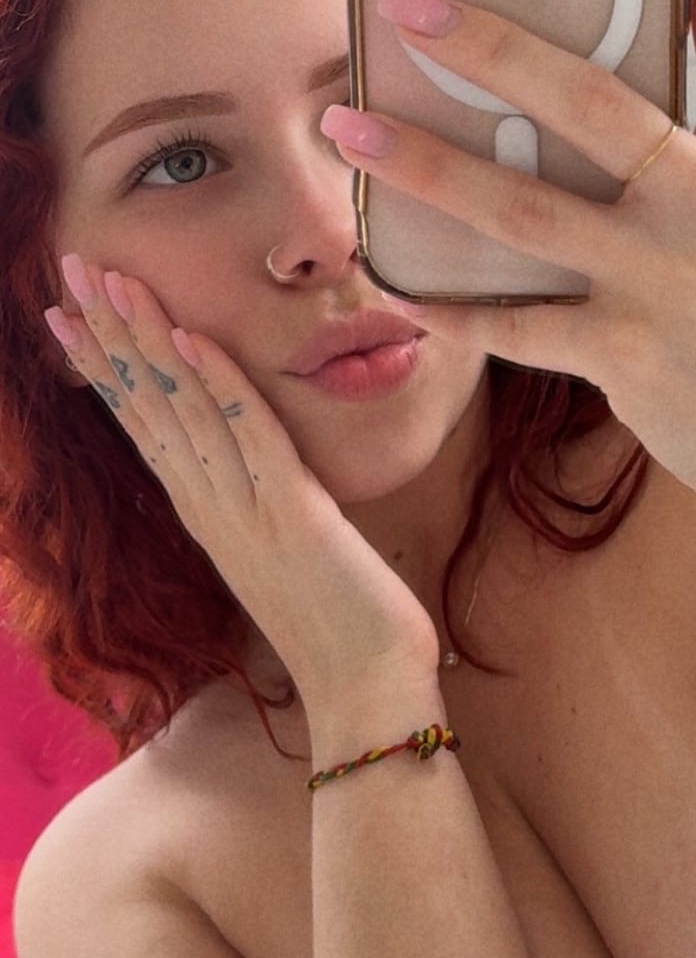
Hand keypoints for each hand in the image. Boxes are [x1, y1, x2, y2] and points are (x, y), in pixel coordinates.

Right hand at [46, 256, 441, 702]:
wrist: (366, 687)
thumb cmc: (334, 616)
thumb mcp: (282, 542)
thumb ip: (257, 495)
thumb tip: (248, 453)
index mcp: (206, 510)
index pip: (142, 421)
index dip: (105, 364)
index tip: (67, 313)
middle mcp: (210, 505)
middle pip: (148, 404)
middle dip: (110, 333)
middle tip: (70, 270)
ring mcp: (245, 509)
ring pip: (186, 409)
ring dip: (150, 340)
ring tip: (116, 281)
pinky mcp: (292, 512)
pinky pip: (249, 437)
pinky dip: (220, 385)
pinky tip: (193, 339)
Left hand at [320, 0, 695, 534]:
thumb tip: (591, 71)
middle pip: (594, 102)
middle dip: (492, 44)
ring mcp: (673, 285)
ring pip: (525, 212)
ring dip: (426, 168)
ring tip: (348, 130)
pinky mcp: (629, 358)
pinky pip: (514, 322)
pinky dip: (450, 302)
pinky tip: (394, 278)